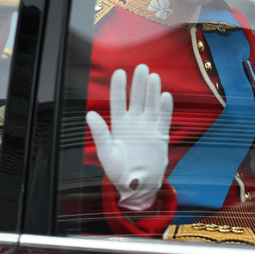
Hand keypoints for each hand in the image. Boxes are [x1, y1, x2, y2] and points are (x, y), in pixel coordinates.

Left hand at [86, 64, 172, 210]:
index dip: (119, 87)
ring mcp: (148, 128)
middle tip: (141, 67)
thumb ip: (100, 132)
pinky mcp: (160, 136)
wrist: (136, 186)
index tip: (120, 72)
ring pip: (151, 105)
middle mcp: (134, 123)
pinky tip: (165, 96)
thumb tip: (90, 114)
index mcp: (118, 125)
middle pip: (137, 99)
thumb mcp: (105, 152)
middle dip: (139, 83)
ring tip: (153, 76)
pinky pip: (163, 119)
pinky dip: (165, 108)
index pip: (118, 101)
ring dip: (152, 91)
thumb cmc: (118, 171)